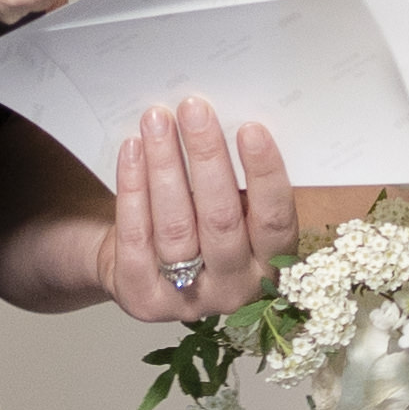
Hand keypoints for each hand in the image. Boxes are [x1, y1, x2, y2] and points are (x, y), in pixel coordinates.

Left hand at [103, 96, 292, 324]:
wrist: (141, 273)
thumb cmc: (198, 230)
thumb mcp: (233, 215)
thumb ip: (239, 186)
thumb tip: (229, 120)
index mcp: (270, 267)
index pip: (275, 220)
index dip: (264, 175)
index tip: (250, 129)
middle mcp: (235, 290)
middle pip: (221, 221)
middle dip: (207, 158)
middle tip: (195, 109)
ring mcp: (188, 300)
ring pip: (176, 226)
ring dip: (165, 166)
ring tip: (158, 121)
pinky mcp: (142, 297)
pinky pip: (136, 236)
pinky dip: (133, 188)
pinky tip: (133, 151)